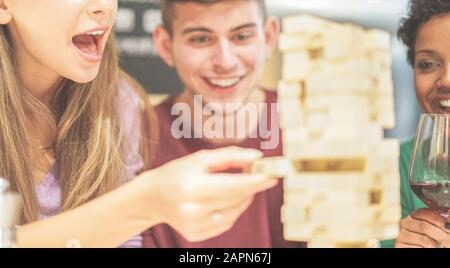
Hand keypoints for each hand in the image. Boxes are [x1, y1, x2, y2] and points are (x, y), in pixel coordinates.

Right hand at [142, 146, 277, 241]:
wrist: (153, 197)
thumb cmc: (179, 172)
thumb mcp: (201, 158)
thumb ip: (230, 156)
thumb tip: (257, 157)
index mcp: (192, 186)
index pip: (233, 186)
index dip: (256, 181)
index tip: (273, 175)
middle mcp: (192, 209)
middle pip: (236, 198)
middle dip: (252, 186)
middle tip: (261, 174)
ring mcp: (194, 225)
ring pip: (235, 211)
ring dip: (243, 197)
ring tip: (236, 185)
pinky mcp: (196, 235)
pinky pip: (227, 222)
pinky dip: (232, 209)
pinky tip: (223, 199)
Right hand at [395, 208, 449, 247]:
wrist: (418, 248)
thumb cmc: (426, 239)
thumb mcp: (433, 229)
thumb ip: (440, 223)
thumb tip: (449, 216)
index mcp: (413, 216)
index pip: (424, 212)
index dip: (438, 219)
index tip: (448, 226)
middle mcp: (405, 223)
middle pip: (424, 226)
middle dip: (441, 234)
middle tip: (449, 241)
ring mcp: (402, 234)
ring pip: (424, 239)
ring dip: (434, 244)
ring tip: (435, 246)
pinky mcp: (400, 245)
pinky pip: (419, 247)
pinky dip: (426, 249)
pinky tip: (425, 248)